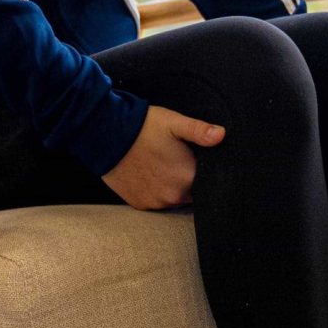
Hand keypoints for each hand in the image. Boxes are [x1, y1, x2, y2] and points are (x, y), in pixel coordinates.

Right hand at [104, 106, 224, 209]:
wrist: (105, 135)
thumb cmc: (143, 127)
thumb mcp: (174, 123)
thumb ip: (200, 131)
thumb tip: (221, 135)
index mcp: (187, 178)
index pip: (208, 182)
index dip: (204, 171)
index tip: (196, 160)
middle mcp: (173, 196)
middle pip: (192, 192)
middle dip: (188, 179)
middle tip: (177, 160)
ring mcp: (155, 203)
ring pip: (174, 198)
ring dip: (172, 187)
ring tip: (162, 166)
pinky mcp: (139, 204)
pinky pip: (156, 201)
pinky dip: (155, 191)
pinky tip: (150, 175)